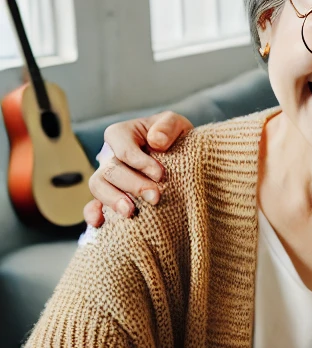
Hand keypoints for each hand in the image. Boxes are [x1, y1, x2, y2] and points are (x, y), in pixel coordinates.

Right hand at [84, 112, 193, 226]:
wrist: (182, 159)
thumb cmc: (174, 139)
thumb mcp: (176, 124)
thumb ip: (167, 125)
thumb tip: (156, 140)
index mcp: (122, 135)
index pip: (122, 148)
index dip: (139, 162)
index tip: (160, 175)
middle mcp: (110, 156)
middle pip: (110, 170)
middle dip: (133, 185)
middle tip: (155, 198)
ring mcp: (108, 178)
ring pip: (98, 187)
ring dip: (112, 200)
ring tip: (130, 212)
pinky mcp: (110, 197)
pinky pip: (93, 205)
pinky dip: (93, 213)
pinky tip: (100, 223)